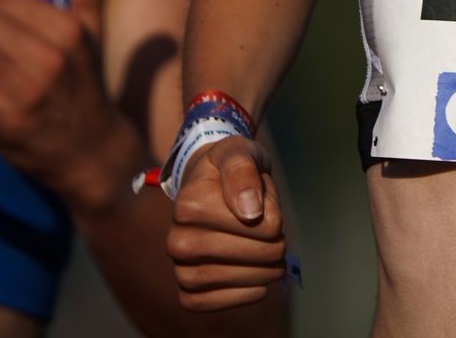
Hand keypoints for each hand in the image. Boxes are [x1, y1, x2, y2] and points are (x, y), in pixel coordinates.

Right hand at [167, 135, 289, 311]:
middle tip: (278, 240)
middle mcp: (177, 238)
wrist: (210, 183)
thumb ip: (243, 171)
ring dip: (262, 273)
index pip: (257, 224)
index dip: (274, 218)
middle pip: (247, 255)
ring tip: (272, 260)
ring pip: (229, 280)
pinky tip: (257, 283)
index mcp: (189, 204)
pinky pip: (209, 303)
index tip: (268, 207)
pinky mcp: (187, 289)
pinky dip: (240, 296)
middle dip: (273, 248)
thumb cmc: (231, 168)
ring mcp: (179, 266)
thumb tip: (250, 211)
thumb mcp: (240, 152)